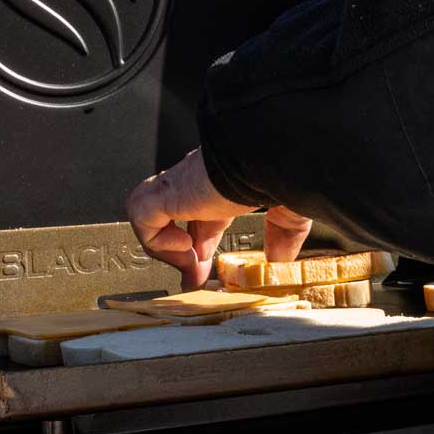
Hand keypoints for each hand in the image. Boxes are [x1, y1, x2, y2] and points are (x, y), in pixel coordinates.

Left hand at [125, 149, 313, 287]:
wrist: (274, 151)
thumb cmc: (287, 170)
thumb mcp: (290, 211)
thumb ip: (284, 235)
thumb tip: (282, 262)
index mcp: (229, 183)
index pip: (207, 215)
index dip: (206, 245)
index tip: (210, 271)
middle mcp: (202, 180)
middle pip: (182, 220)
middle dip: (185, 255)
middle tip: (195, 282)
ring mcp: (182, 184)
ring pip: (155, 214)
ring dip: (168, 248)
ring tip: (190, 267)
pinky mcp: (168, 190)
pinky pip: (143, 214)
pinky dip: (157, 239)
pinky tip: (186, 248)